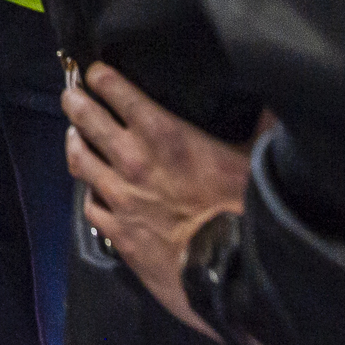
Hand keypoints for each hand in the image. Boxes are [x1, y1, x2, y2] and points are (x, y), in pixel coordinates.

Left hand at [61, 62, 253, 339]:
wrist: (226, 271)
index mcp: (162, 133)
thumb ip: (260, 129)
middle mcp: (131, 159)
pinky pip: (90, 205)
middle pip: (87, 119)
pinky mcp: (116, 230)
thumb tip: (273, 108)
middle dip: (75, 102)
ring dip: (73, 143)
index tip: (95, 72)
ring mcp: (118, 195)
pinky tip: (92, 190)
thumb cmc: (242, 211)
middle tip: (71, 95)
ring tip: (73, 135)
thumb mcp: (255, 159)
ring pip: (79, 159)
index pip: (118, 92)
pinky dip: (89, 194)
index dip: (101, 77)